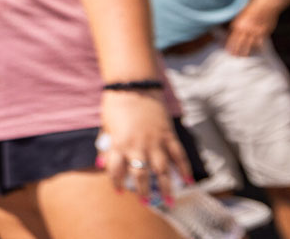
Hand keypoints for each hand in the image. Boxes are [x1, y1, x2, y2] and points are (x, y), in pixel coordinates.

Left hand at [98, 90, 190, 205]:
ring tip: (169, 202)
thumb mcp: (106, 127)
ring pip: (161, 170)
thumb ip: (106, 146)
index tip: (119, 192)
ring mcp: (155, 142)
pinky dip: (183, 169)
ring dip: (166, 187)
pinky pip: (178, 156)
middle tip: (146, 202)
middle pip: (140, 175)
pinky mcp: (168, 135)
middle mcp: (136, 146)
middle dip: (143, 191)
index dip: (116, 183)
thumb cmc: (116, 106)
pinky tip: (188, 182)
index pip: (115, 171)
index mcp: (118, 144)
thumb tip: (102, 163)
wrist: (134, 87)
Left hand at [226, 4, 277, 56]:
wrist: (267, 4)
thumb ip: (236, 24)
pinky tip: (256, 49)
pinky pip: (260, 42)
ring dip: (248, 51)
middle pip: (241, 44)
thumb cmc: (252, 7)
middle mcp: (247, 29)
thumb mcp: (240, 15)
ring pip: (251, 45)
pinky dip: (257, 46)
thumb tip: (230, 33)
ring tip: (245, 56)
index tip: (228, 52)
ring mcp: (256, 31)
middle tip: (235, 57)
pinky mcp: (265, 32)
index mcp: (239, 24)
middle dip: (238, 52)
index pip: (233, 39)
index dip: (231, 46)